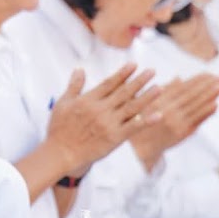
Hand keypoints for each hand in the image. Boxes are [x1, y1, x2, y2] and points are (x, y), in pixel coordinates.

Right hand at [45, 65, 160, 173]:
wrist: (61, 152)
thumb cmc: (59, 128)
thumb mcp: (62, 103)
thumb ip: (74, 85)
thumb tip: (80, 69)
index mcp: (88, 100)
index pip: (109, 83)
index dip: (123, 74)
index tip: (134, 65)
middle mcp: (100, 110)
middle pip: (124, 92)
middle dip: (139, 81)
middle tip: (152, 71)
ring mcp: (109, 124)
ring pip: (132, 107)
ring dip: (147, 97)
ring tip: (159, 87)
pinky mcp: (114, 138)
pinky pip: (133, 127)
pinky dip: (146, 121)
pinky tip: (158, 114)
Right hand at [130, 73, 218, 169]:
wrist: (140, 147)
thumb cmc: (142, 121)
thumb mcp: (147, 102)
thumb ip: (165, 90)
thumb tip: (179, 77)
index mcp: (160, 102)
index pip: (182, 88)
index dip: (197, 80)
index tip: (209, 73)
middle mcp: (169, 111)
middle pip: (192, 96)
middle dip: (207, 86)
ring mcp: (177, 123)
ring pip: (197, 107)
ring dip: (210, 97)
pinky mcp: (182, 133)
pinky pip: (197, 121)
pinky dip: (207, 113)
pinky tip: (215, 105)